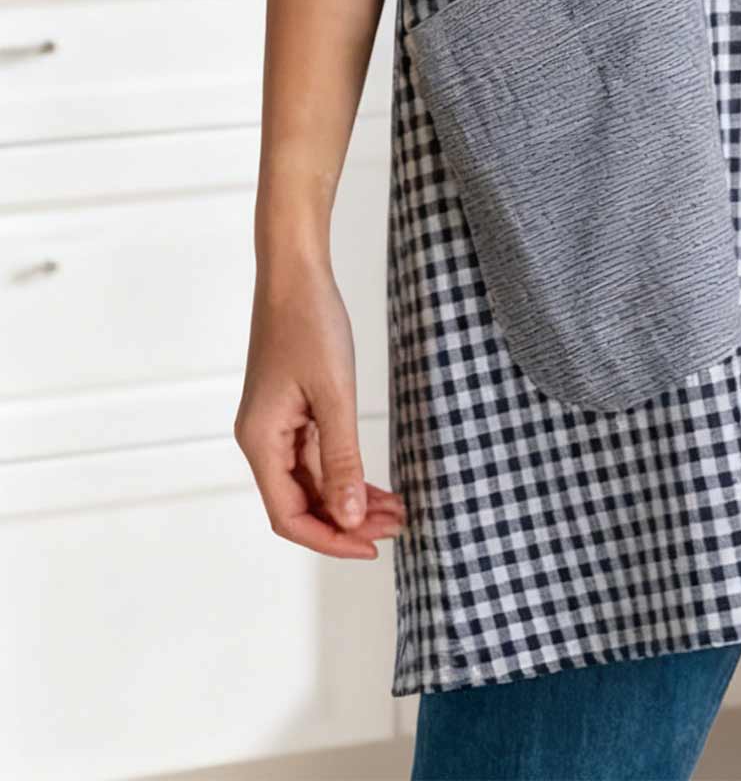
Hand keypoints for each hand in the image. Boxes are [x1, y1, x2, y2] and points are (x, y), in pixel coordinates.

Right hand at [235, 261, 405, 559]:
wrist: (296, 274)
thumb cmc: (310, 323)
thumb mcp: (333, 394)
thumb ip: (340, 458)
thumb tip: (347, 517)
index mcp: (261, 442)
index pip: (290, 516)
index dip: (329, 539)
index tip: (371, 548)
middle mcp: (263, 440)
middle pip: (302, 503)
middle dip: (348, 521)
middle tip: (398, 527)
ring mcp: (277, 426)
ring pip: (313, 482)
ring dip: (350, 499)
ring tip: (396, 510)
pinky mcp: (292, 411)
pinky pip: (317, 456)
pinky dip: (345, 472)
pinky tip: (375, 484)